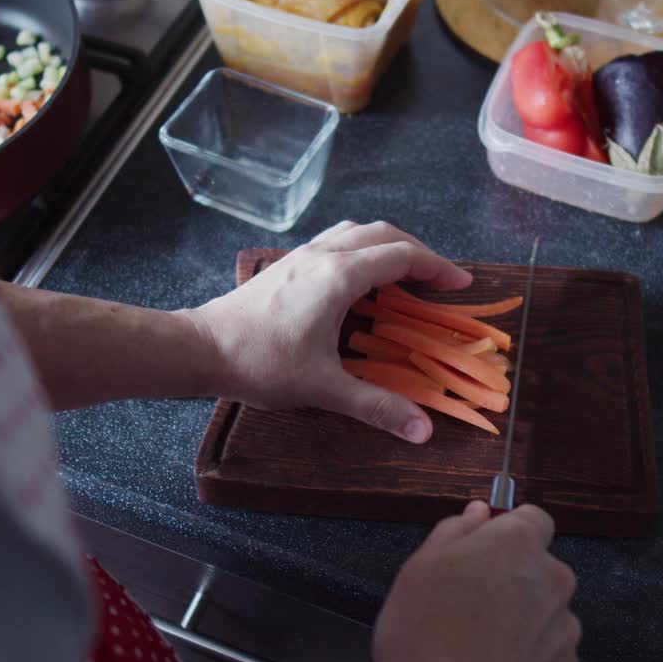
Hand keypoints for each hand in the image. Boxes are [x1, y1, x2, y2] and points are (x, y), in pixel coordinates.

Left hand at [191, 221, 471, 443]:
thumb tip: (423, 430)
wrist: (201, 349)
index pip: (402, 256)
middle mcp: (324, 255)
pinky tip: (359, 280)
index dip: (438, 267)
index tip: (461, 284)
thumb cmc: (261, 364)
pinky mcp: (286, 264)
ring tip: (405, 274)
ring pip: (356, 231)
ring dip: (387, 244)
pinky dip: (360, 249)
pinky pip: (335, 241)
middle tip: (440, 278)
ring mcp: (302, 255)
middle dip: (418, 251)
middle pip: (383, 234)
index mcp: (340, 276)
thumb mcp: (324, 388)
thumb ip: (377, 406)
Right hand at [372, 502, 581, 661]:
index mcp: (518, 544)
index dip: (508, 533)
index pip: (533, 519)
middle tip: (474, 603)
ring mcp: (565, 627)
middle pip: (541, 568)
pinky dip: (531, 659)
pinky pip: (551, 654)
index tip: (487, 549)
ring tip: (483, 643)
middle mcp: (552, 579)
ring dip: (525, 621)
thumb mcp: (421, 566)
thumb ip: (456, 530)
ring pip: (547, 612)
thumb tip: (477, 513)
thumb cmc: (424, 635)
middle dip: (515, 580)